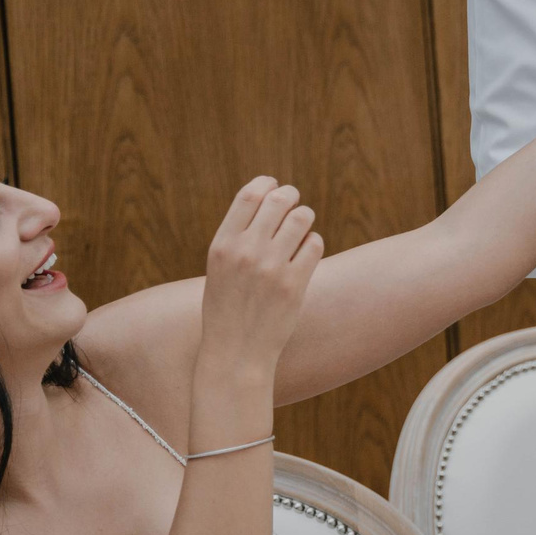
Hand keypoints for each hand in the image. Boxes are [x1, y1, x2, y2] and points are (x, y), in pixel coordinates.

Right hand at [199, 177, 322, 372]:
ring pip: (302, 218)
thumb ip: (239, 235)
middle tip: (293, 204)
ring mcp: (271, 268)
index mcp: (222, 245)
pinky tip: (304, 254)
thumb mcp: (220, 267)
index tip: (274, 184)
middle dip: (291, 196)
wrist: (235, 351)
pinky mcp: (294, 284)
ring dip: (305, 218)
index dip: (266, 183)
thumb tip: (269, 196)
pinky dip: (312, 243)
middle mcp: (246, 252)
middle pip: (279, 200)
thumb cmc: (227, 306)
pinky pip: (314, 244)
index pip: (249, 195)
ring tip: (300, 230)